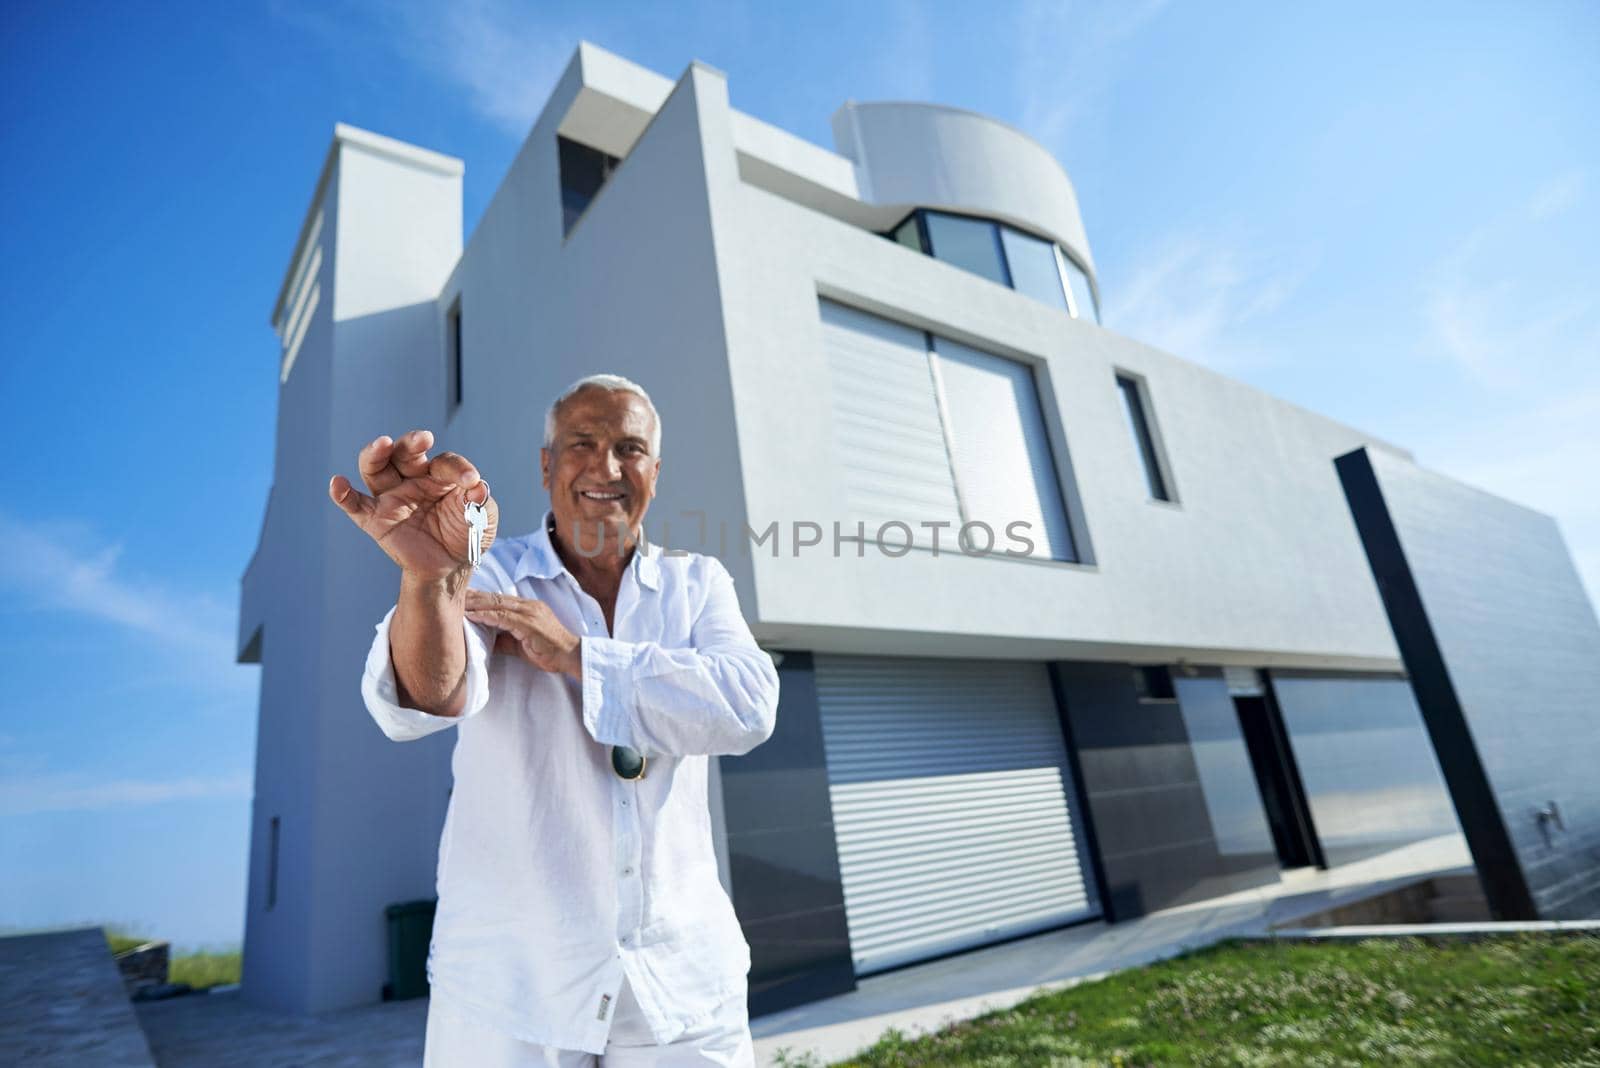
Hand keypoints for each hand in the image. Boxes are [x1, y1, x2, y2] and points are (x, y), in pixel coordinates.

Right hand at [328, 429, 497, 584]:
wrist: (452, 567)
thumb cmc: (466, 533)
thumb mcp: (484, 517)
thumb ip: (481, 500)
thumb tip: (477, 488)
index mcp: (439, 474)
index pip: (444, 462)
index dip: (458, 469)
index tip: (471, 482)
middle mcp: (412, 479)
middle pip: (404, 453)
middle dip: (412, 443)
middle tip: (423, 438)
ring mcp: (392, 497)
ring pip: (376, 469)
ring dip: (375, 454)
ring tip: (382, 444)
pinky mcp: (377, 519)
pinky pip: (355, 505)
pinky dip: (342, 494)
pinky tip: (337, 483)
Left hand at [464, 589, 581, 679]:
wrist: (571, 656)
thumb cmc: (549, 652)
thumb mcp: (522, 644)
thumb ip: (505, 639)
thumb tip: (486, 641)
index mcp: (528, 608)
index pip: (500, 599)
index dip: (482, 597)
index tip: (464, 596)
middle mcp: (528, 606)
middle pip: (496, 597)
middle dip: (475, 596)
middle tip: (455, 593)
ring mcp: (529, 613)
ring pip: (497, 604)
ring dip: (476, 604)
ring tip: (458, 604)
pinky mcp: (529, 623)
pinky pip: (503, 617)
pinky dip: (486, 615)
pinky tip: (472, 615)